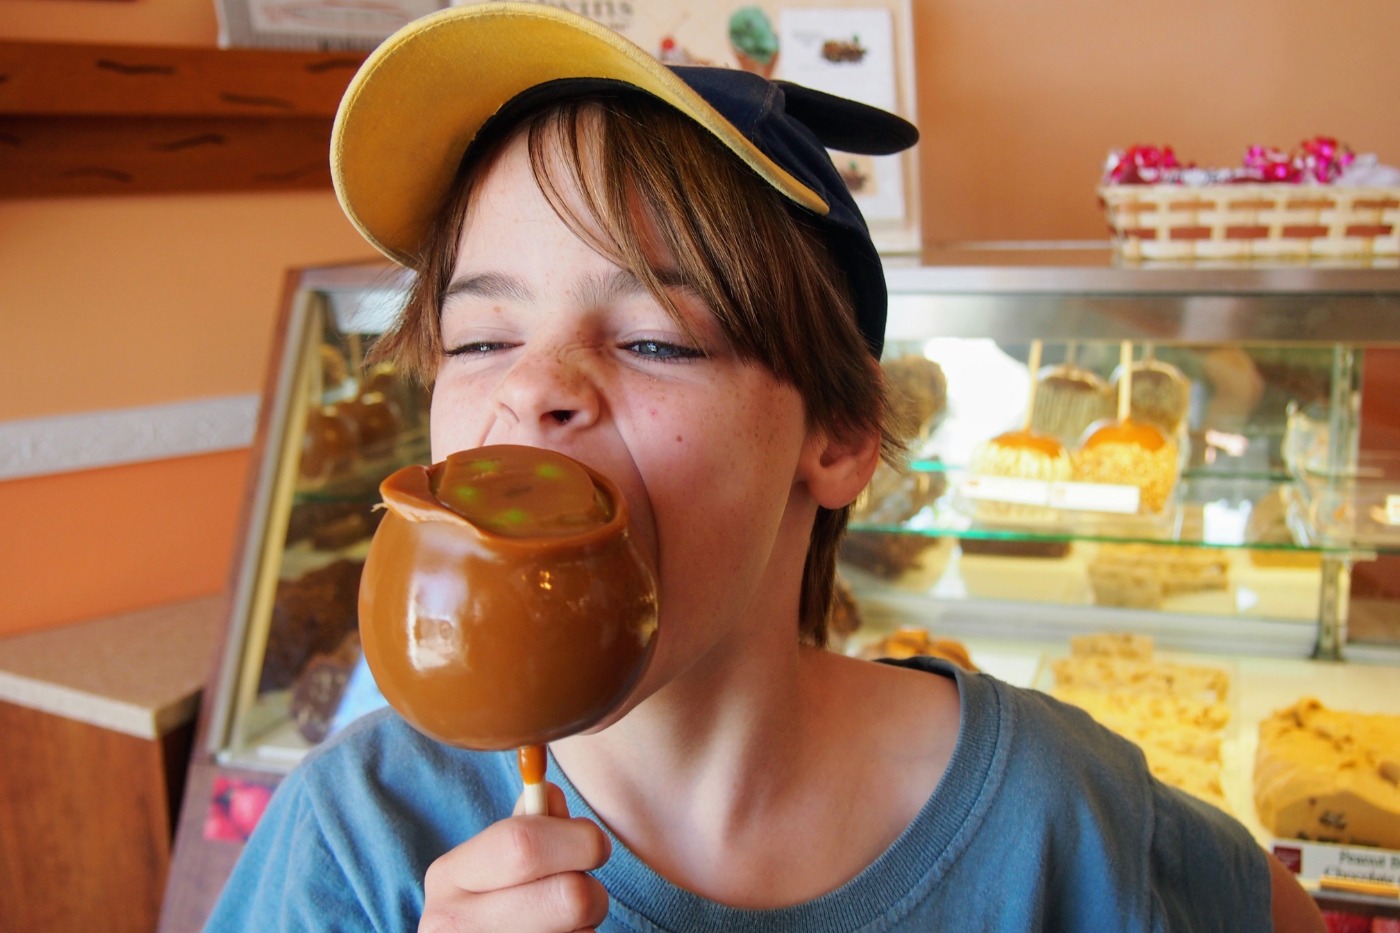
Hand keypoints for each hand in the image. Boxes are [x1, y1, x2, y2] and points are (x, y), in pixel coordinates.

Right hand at [420, 784, 611, 931]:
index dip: (578, 838)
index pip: (524, 844)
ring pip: (582, 932)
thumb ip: (526, 826)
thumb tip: (550, 793)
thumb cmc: (490, 908)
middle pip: (569, 896)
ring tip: (563, 924)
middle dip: (593, 888)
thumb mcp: (492, 865)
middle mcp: (454, 923)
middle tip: (586, 892)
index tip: (594, 844)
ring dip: (588, 924)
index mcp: (449, 876)